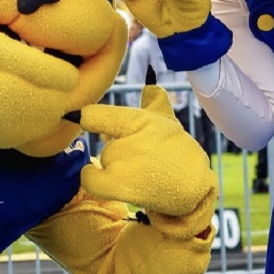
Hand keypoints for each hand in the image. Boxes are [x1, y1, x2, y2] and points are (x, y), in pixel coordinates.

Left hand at [78, 84, 216, 238]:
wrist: (193, 186)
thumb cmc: (177, 152)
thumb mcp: (169, 121)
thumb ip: (155, 102)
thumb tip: (151, 88)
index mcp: (141, 119)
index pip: (95, 115)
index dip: (84, 117)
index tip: (79, 118)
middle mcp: (130, 139)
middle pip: (103, 142)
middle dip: (117, 148)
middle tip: (140, 158)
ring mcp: (123, 164)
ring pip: (102, 160)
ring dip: (114, 166)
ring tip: (140, 172)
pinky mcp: (120, 186)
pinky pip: (90, 179)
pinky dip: (92, 178)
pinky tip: (107, 177)